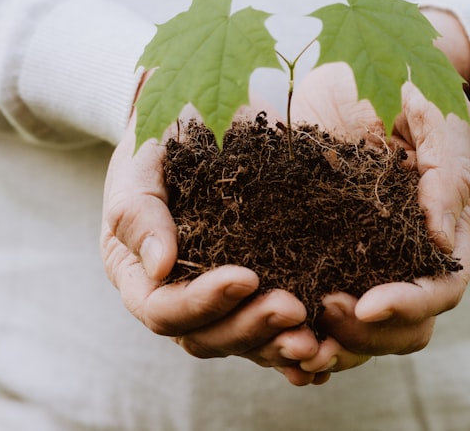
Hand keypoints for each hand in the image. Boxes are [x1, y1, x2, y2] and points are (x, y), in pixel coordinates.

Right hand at [100, 107, 322, 378]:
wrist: (194, 120)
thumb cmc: (160, 138)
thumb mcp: (139, 164)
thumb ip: (138, 212)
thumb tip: (160, 267)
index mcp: (141, 276)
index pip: (165, 311)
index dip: (204, 302)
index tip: (246, 277)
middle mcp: (179, 298)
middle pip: (209, 337)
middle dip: (251, 327)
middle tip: (294, 309)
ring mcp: (220, 300)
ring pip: (245, 342)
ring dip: (280, 344)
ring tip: (318, 340)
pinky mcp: (259, 292)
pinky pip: (275, 330)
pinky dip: (298, 344)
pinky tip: (331, 350)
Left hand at [288, 53, 469, 375]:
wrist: (358, 68)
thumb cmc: (407, 86)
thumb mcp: (433, 116)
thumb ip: (446, 174)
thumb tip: (444, 242)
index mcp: (440, 231)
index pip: (438, 290)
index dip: (408, 305)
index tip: (367, 305)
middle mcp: (404, 257)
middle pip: (401, 328)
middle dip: (364, 336)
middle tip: (320, 318)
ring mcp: (361, 261)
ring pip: (356, 331)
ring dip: (327, 345)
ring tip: (290, 346)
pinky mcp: (317, 252)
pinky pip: (312, 305)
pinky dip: (296, 330)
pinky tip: (270, 343)